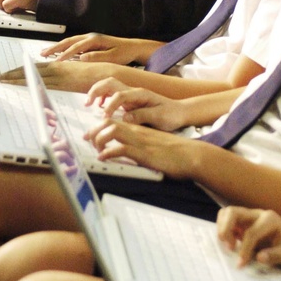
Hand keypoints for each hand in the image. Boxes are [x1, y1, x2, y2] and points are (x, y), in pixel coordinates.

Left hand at [0, 61, 117, 92]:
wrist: (107, 74)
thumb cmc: (94, 77)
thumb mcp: (76, 77)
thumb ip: (65, 81)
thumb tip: (54, 87)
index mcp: (58, 66)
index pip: (32, 68)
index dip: (18, 71)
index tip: (6, 74)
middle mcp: (55, 69)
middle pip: (28, 71)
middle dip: (10, 74)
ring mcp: (57, 76)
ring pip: (31, 76)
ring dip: (14, 78)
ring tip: (0, 81)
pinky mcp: (62, 83)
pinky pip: (41, 83)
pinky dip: (28, 83)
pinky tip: (18, 85)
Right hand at [41, 33, 152, 63]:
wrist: (133, 47)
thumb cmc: (124, 52)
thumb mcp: (112, 56)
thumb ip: (97, 57)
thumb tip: (82, 58)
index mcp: (95, 40)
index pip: (76, 47)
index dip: (66, 54)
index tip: (57, 61)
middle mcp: (90, 37)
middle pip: (69, 41)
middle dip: (55, 48)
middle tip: (42, 54)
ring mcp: (89, 39)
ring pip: (69, 42)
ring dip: (57, 47)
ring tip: (45, 53)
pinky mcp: (90, 44)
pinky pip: (74, 46)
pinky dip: (64, 49)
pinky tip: (58, 54)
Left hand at [83, 119, 199, 178]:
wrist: (192, 156)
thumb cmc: (176, 153)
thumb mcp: (155, 145)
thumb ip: (141, 144)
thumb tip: (128, 153)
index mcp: (140, 129)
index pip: (114, 121)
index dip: (98, 127)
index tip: (90, 136)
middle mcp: (138, 131)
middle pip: (108, 122)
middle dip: (94, 131)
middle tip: (88, 142)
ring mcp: (140, 141)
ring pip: (111, 130)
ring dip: (99, 140)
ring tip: (97, 151)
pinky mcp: (144, 153)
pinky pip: (120, 148)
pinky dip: (108, 153)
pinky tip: (104, 159)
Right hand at [86, 78, 185, 130]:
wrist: (181, 112)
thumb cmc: (171, 115)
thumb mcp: (159, 117)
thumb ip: (142, 116)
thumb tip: (124, 117)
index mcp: (140, 94)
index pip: (119, 95)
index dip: (110, 105)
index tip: (105, 118)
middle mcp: (134, 91)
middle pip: (110, 82)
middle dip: (96, 90)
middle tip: (87, 103)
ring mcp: (131, 95)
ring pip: (109, 86)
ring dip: (97, 92)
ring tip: (88, 104)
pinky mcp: (130, 100)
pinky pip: (112, 94)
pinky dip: (103, 98)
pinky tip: (100, 107)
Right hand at [216, 206, 280, 266]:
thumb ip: (274, 255)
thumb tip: (259, 257)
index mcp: (269, 219)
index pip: (251, 232)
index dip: (244, 249)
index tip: (241, 263)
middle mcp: (258, 214)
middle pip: (233, 212)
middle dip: (226, 229)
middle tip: (229, 247)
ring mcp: (250, 216)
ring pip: (227, 213)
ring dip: (222, 228)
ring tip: (228, 244)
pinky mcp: (244, 221)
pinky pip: (227, 219)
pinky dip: (224, 229)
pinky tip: (230, 242)